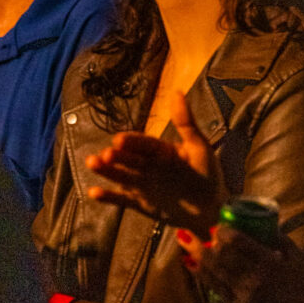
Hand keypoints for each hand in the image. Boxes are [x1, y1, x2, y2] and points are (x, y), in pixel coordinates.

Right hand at [86, 91, 225, 238]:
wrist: (212, 210)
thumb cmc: (207, 176)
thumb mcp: (199, 147)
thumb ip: (185, 122)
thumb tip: (177, 92)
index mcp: (160, 150)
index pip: (143, 144)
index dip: (132, 142)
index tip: (119, 140)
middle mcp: (148, 165)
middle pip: (128, 159)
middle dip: (115, 157)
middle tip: (102, 156)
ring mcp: (143, 184)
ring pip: (121, 175)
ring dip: (107, 171)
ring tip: (92, 164)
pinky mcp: (141, 204)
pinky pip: (123, 200)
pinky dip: (109, 197)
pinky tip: (93, 193)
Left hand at [199, 227, 303, 302]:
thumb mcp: (300, 262)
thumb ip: (283, 241)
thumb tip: (267, 226)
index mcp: (270, 264)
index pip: (238, 241)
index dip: (224, 232)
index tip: (219, 229)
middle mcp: (253, 279)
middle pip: (223, 255)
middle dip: (211, 244)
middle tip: (209, 238)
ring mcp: (244, 296)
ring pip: (215, 272)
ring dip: (201, 257)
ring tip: (195, 248)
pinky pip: (215, 289)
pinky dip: (202, 275)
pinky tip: (194, 266)